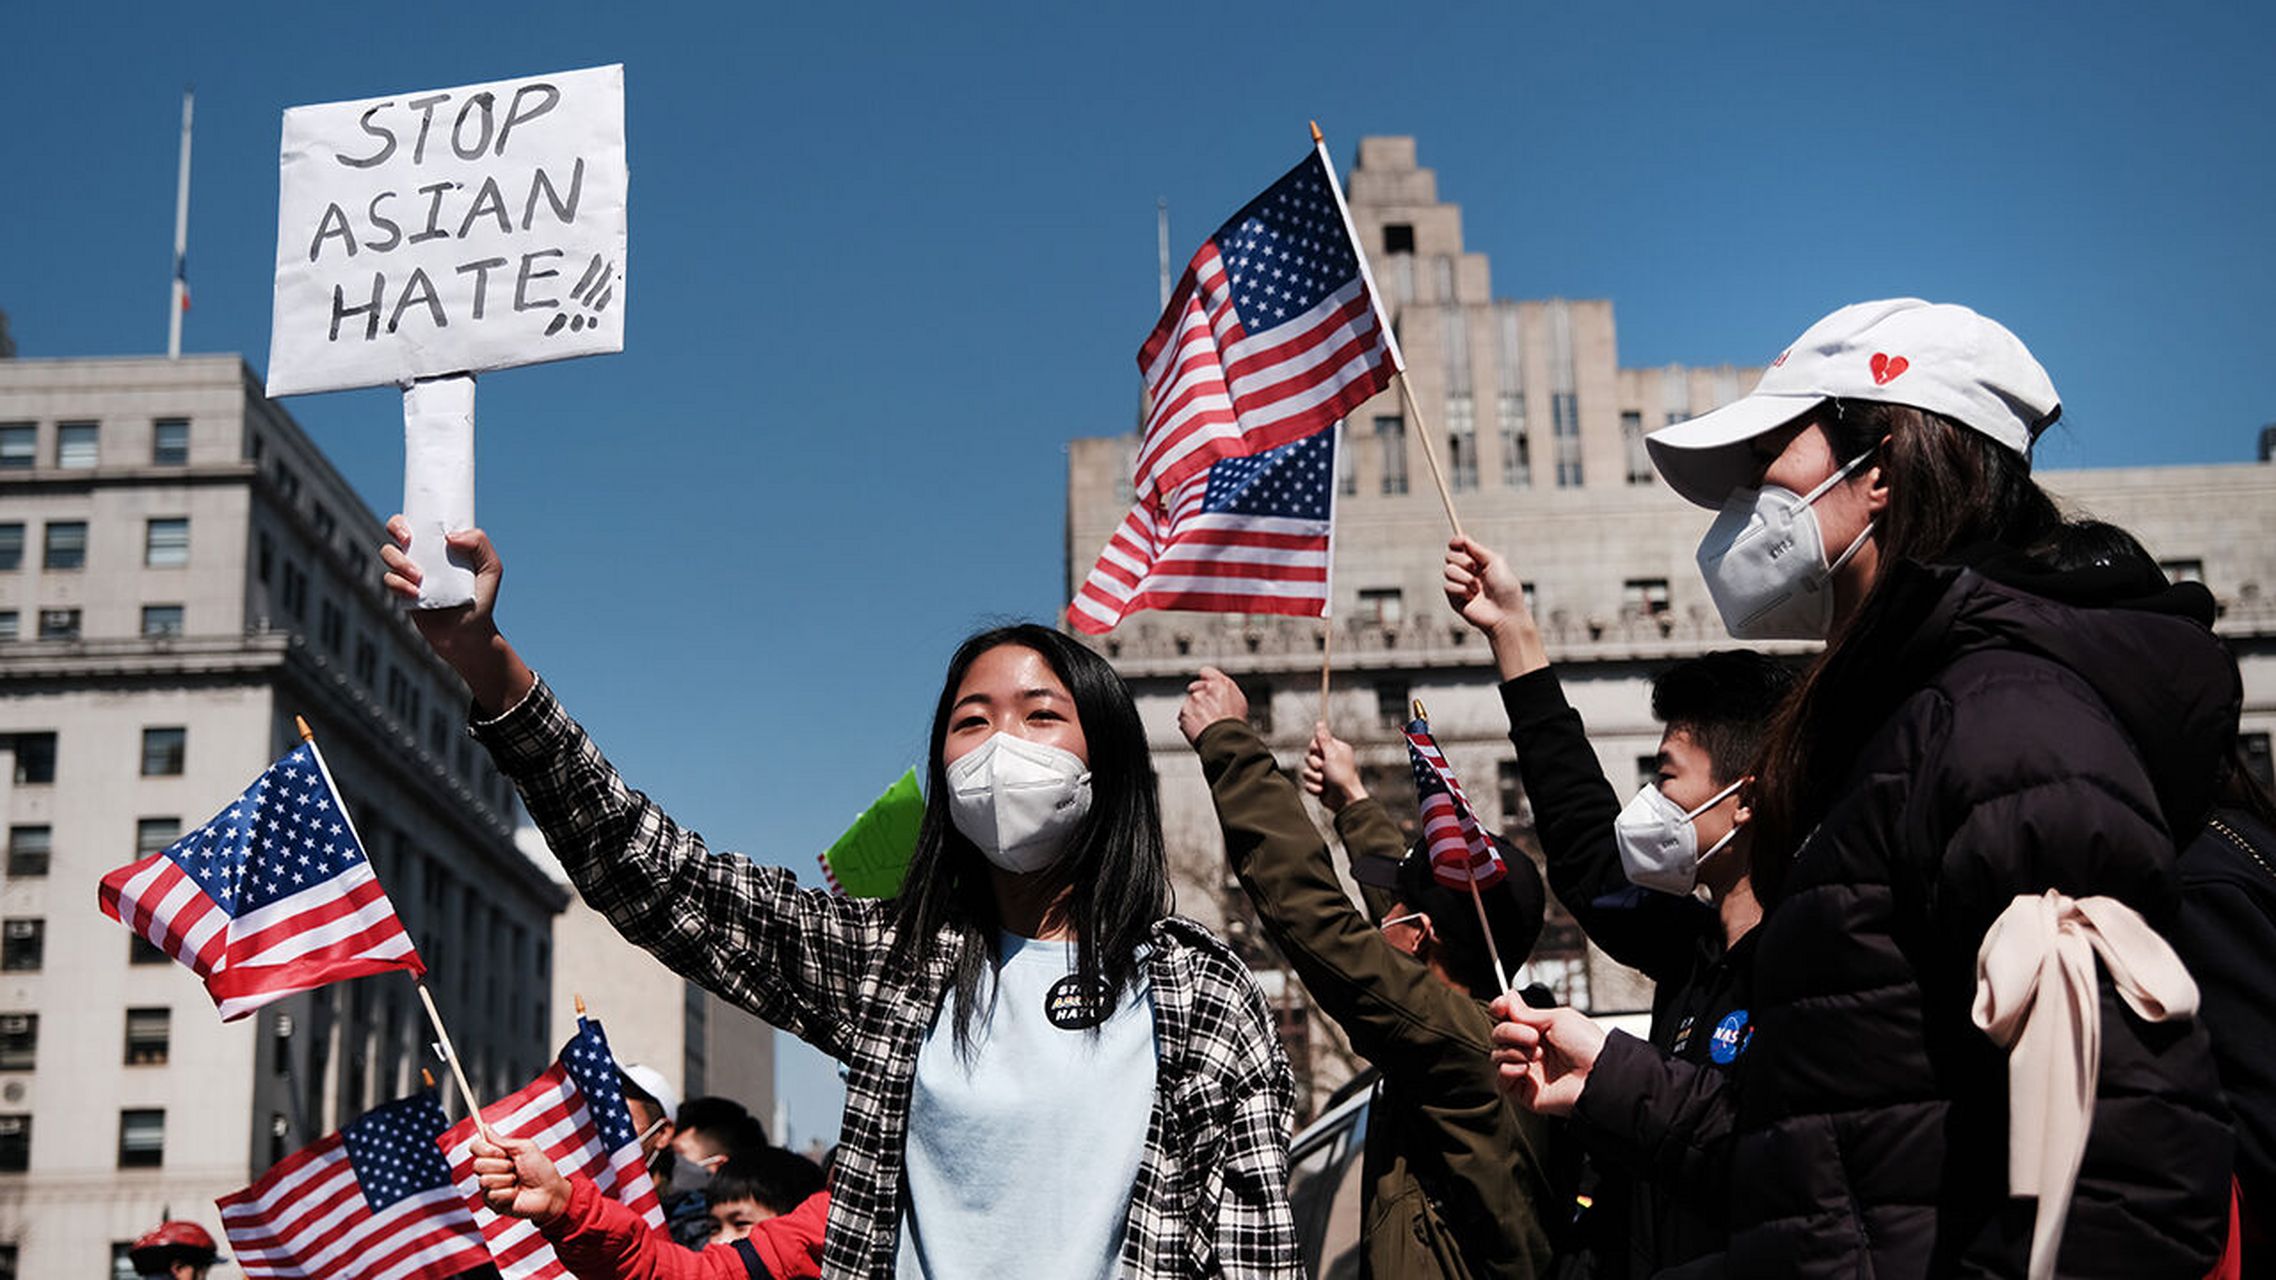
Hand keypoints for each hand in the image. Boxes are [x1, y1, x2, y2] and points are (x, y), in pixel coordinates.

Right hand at [380, 516, 532, 712]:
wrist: (470, 633)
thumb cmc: (482, 598)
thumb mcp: (491, 568)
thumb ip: (480, 544)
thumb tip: (450, 536)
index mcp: (441, 545)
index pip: (419, 522)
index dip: (408, 517)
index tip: (412, 528)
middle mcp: (423, 555)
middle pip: (395, 532)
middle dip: (395, 530)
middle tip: (408, 542)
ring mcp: (410, 573)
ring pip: (388, 554)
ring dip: (399, 562)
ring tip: (419, 578)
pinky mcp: (403, 593)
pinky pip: (389, 580)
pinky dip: (398, 584)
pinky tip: (415, 593)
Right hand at [471, 1134, 571, 1225]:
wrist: (549, 1192)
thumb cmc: (541, 1170)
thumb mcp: (524, 1148)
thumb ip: (501, 1140)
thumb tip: (485, 1127)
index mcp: (496, 1156)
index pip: (475, 1147)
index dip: (486, 1150)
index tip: (502, 1153)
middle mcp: (490, 1170)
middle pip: (477, 1165)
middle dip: (500, 1166)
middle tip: (514, 1168)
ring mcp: (490, 1187)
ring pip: (485, 1181)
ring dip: (506, 1180)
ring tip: (517, 1181)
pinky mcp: (492, 1202)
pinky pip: (492, 1195)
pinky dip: (508, 1193)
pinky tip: (516, 1194)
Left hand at [1178, 667, 1248, 744]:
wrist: (1225, 741)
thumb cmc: (1234, 724)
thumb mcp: (1238, 700)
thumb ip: (1224, 688)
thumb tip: (1215, 683)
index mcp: (1220, 684)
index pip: (1206, 672)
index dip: (1205, 679)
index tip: (1205, 686)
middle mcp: (1205, 689)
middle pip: (1196, 689)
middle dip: (1199, 698)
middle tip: (1209, 712)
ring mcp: (1193, 701)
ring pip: (1190, 703)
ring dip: (1194, 711)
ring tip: (1206, 723)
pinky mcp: (1184, 712)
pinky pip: (1184, 715)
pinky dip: (1188, 721)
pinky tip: (1199, 728)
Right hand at [1300, 723, 1364, 811]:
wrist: (1344, 800)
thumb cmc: (1341, 776)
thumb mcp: (1332, 754)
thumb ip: (1324, 738)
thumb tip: (1319, 722)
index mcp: (1335, 750)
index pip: (1315, 742)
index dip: (1315, 749)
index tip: (1322, 754)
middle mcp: (1330, 760)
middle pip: (1308, 756)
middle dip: (1314, 765)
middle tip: (1324, 769)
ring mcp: (1324, 773)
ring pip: (1306, 771)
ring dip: (1314, 777)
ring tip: (1325, 782)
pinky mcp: (1319, 785)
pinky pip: (1307, 783)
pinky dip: (1314, 787)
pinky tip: (1324, 790)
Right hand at [1443, 536, 1547, 679]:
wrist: (1504, 614)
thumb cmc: (1506, 589)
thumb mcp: (1495, 562)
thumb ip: (1477, 549)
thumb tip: (1461, 537)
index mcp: (1479, 562)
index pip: (1459, 547)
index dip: (1456, 543)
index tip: (1457, 542)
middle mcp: (1468, 573)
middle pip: (1450, 556)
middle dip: (1463, 561)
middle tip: (1475, 569)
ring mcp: (1460, 585)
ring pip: (1448, 570)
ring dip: (1464, 578)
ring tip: (1477, 589)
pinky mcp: (1454, 599)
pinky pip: (1448, 586)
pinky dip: (1461, 591)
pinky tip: (1471, 598)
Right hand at [1486, 995, 1606, 1116]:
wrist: (1597, 1076)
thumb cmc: (1588, 1046)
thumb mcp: (1557, 1018)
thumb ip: (1527, 1012)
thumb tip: (1508, 999)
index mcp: (1539, 1031)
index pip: (1508, 1018)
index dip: (1500, 1010)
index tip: (1501, 1007)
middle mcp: (1531, 1050)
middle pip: (1499, 1035)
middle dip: (1511, 1031)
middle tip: (1532, 1037)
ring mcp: (1527, 1071)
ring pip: (1497, 1055)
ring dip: (1513, 1051)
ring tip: (1536, 1055)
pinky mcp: (1524, 1091)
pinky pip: (1501, 1078)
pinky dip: (1509, 1069)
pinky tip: (1526, 1068)